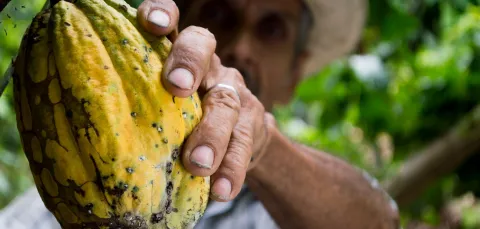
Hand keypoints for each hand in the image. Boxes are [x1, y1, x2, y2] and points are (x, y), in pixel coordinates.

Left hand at [137, 0, 274, 201]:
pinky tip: (221, 189)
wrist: (239, 137)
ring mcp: (234, 93)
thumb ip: (140, 100)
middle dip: (189, 63)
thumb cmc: (184, 119)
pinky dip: (232, 168)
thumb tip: (83, 119)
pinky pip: (245, 144)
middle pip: (203, 49)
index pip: (174, 23)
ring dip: (212, 134)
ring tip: (197, 164)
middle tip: (176, 87)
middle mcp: (209, 66)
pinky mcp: (253, 124)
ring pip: (226, 104)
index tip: (151, 23)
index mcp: (180, 56)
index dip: (164, 13)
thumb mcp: (162, 103)